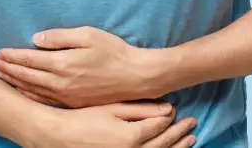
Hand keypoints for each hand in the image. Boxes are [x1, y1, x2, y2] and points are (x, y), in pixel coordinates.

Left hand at [0, 26, 167, 107]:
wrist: (137, 77)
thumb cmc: (114, 52)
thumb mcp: (88, 35)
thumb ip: (60, 37)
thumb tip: (36, 39)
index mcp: (63, 64)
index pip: (29, 60)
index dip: (12, 55)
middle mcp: (61, 83)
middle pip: (26, 77)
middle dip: (8, 69)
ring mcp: (66, 97)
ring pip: (33, 91)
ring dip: (14, 82)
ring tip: (1, 76)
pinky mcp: (73, 104)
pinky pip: (44, 101)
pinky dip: (29, 95)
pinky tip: (23, 91)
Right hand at [25, 101, 196, 147]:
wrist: (59, 137)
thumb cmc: (83, 120)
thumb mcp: (112, 108)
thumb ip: (140, 109)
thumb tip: (167, 108)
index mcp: (132, 137)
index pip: (160, 127)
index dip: (172, 119)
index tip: (182, 112)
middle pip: (163, 144)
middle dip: (180, 135)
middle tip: (192, 125)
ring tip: (189, 140)